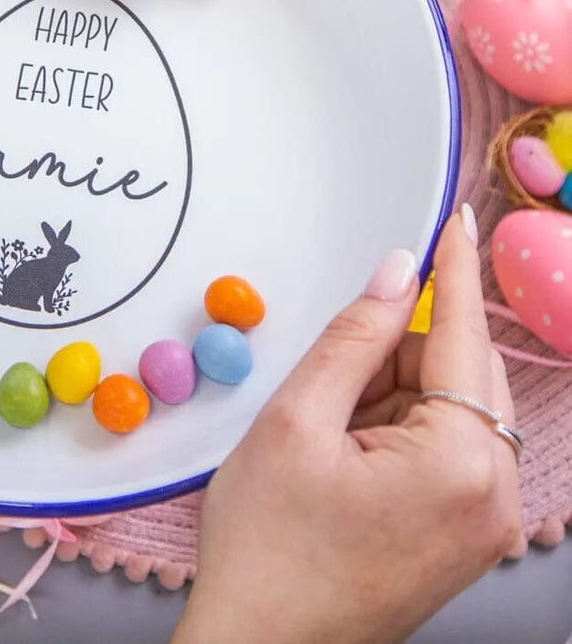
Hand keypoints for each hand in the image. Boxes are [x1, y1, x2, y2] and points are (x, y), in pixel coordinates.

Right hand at [173, 209, 520, 643]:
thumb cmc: (267, 543)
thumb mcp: (296, 420)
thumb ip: (353, 336)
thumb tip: (396, 273)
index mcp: (462, 465)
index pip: (462, 336)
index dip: (454, 270)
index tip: (457, 219)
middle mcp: (496, 497)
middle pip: (461, 374)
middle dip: (399, 351)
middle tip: (336, 372)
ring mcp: (485, 524)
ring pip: (451, 410)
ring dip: (392, 394)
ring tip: (326, 434)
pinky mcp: (465, 537)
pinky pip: (448, 450)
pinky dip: (400, 427)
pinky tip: (347, 451)